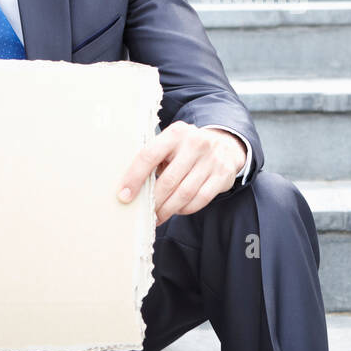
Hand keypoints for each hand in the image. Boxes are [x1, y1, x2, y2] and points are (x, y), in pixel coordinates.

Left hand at [116, 121, 246, 225]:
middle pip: (168, 180)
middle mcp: (195, 144)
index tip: (124, 196)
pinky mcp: (222, 175)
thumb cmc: (187, 148)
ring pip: (184, 193)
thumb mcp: (171, 143)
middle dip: (154, 201)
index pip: (149, 155)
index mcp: (175, 133)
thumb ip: (154, 158)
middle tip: (145, 213)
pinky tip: (178, 210)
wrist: (225, 144)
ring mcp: (211, 159)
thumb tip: (130, 188)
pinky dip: (186, 209)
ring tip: (159, 216)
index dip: (134, 177)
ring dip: (168, 209)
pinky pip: (200, 199)